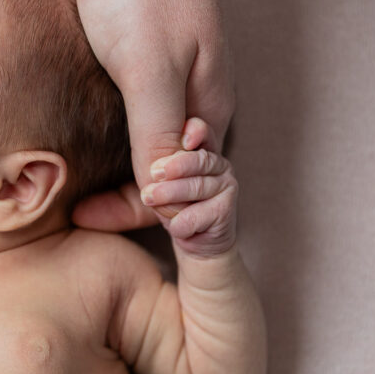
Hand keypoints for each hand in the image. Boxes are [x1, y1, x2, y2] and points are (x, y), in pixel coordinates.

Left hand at [73, 0, 233, 228]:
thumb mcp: (147, 66)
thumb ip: (155, 133)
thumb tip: (160, 198)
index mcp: (208, 114)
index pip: (181, 193)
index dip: (136, 213)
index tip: (81, 218)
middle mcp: (198, 110)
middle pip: (170, 181)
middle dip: (128, 205)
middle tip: (74, 214)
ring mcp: (178, 90)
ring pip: (154, 156)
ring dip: (120, 181)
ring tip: (73, 194)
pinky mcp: (154, 72)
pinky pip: (141, 127)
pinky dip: (115, 149)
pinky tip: (85, 150)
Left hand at [139, 118, 237, 256]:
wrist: (197, 243)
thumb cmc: (175, 208)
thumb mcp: (162, 185)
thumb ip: (159, 170)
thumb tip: (147, 169)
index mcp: (203, 150)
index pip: (202, 132)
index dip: (195, 131)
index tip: (184, 140)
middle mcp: (219, 164)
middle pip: (197, 160)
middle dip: (174, 167)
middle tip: (152, 173)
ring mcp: (227, 185)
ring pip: (195, 187)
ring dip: (169, 195)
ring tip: (148, 198)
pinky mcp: (226, 210)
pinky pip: (196, 215)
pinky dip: (179, 224)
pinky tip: (175, 228)